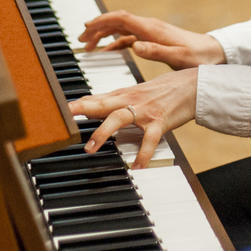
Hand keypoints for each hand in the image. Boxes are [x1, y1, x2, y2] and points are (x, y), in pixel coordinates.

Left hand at [69, 67, 197, 167]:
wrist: (192, 84)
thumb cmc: (163, 89)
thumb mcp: (136, 91)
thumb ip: (114, 99)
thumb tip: (91, 103)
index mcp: (124, 94)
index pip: (96, 98)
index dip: (77, 104)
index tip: (57, 110)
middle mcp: (131, 100)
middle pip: (102, 104)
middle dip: (81, 110)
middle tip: (64, 120)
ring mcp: (145, 111)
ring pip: (119, 118)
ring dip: (103, 132)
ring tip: (90, 149)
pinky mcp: (160, 121)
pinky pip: (149, 139)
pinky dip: (143, 154)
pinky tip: (137, 167)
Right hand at [78, 10, 225, 69]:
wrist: (213, 53)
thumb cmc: (198, 57)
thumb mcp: (177, 57)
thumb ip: (156, 52)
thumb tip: (134, 46)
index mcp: (151, 29)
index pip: (121, 18)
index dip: (102, 21)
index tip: (86, 27)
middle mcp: (149, 27)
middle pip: (117, 21)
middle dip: (97, 27)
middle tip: (81, 38)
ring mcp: (151, 32)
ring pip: (121, 28)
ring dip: (104, 34)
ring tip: (89, 44)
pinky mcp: (153, 39)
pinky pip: (129, 37)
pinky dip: (116, 41)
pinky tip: (109, 50)